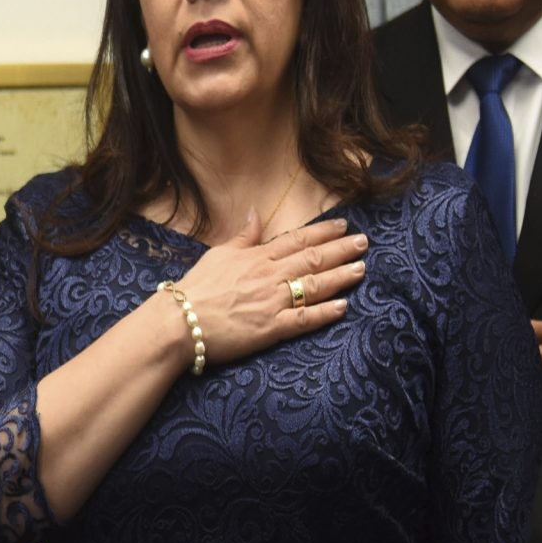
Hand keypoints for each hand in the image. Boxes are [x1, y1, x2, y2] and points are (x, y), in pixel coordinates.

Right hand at [170, 213, 365, 367]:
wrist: (177, 323)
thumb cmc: (194, 289)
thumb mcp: (217, 254)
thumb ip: (243, 236)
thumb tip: (255, 213)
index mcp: (256, 257)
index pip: (297, 240)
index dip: (323, 232)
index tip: (344, 227)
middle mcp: (269, 276)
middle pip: (313, 259)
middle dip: (341, 250)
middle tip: (364, 244)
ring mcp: (272, 302)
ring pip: (314, 285)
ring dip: (341, 276)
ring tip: (361, 269)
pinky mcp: (270, 328)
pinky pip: (304, 319)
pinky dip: (325, 313)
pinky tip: (343, 306)